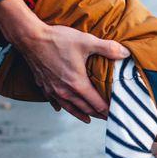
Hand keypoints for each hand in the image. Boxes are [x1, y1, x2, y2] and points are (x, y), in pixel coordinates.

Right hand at [0, 0, 129, 122]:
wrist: (29, 37)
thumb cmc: (57, 39)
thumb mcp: (86, 41)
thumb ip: (108, 48)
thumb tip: (127, 53)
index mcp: (77, 84)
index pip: (97, 104)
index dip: (108, 110)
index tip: (116, 113)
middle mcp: (65, 91)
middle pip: (85, 108)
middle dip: (98, 114)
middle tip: (108, 118)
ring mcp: (53, 90)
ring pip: (70, 108)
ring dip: (81, 114)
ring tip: (89, 119)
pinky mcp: (43, 85)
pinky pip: (54, 101)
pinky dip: (62, 106)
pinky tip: (61, 109)